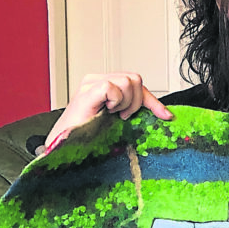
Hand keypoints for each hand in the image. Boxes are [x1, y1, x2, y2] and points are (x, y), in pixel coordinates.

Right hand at [44, 72, 172, 150]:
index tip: (166, 116)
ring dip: (126, 103)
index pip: (136, 84)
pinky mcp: (86, 92)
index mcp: (104, 86)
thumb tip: (162, 115)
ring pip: (128, 81)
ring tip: (112, 115)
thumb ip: (132, 112)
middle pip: (136, 79)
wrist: (63, 148)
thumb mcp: (116, 124)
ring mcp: (90, 84)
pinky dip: (115, 102)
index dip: (153, 100)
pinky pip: (113, 88)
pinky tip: (106, 112)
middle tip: (122, 117)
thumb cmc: (86, 138)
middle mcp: (97, 80)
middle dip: (136, 102)